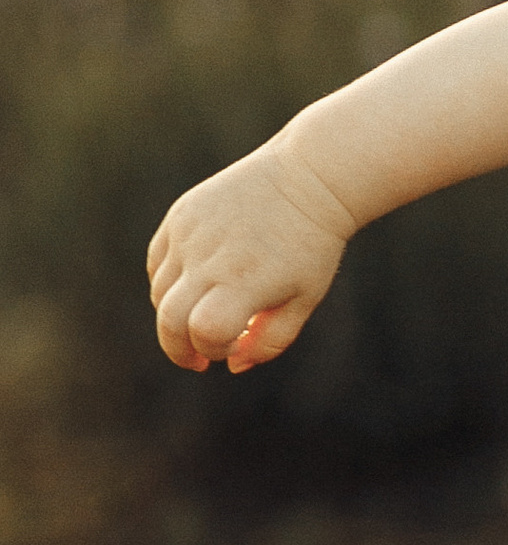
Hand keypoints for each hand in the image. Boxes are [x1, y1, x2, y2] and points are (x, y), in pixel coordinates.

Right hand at [148, 146, 354, 373]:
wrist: (307, 178)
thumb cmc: (311, 246)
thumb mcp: (304, 300)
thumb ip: (270, 341)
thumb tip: (232, 365)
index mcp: (245, 281)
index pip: (204, 333)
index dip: (210, 351)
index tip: (228, 350)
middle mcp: (210, 257)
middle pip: (169, 320)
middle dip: (179, 349)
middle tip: (198, 360)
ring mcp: (190, 234)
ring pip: (160, 293)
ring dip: (176, 315)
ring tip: (206, 314)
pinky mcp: (181, 215)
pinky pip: (158, 263)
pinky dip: (169, 284)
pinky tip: (196, 287)